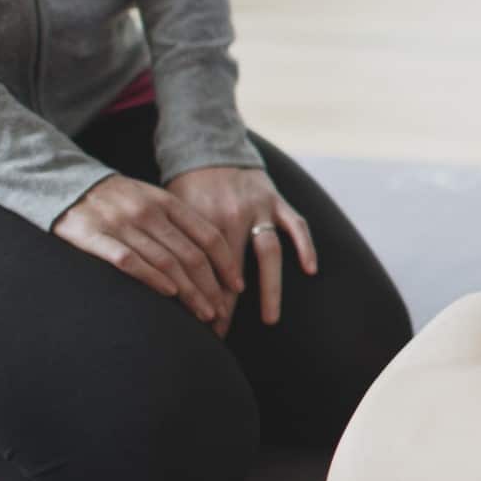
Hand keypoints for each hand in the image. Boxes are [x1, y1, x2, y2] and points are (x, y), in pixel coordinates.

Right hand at [53, 175, 242, 332]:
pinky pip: (129, 261)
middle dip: (210, 287)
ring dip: (189, 292)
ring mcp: (121, 224)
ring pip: (166, 262)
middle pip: (190, 254)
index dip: (226, 263)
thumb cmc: (116, 200)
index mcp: (166, 202)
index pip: (208, 235)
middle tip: (222, 312)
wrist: (62, 182)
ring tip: (204, 314)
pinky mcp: (94, 237)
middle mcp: (147, 212)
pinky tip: (169, 295)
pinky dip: (152, 278)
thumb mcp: (151, 201)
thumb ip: (178, 224)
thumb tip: (210, 260)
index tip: (237, 287)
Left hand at [166, 166, 317, 327]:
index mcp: (203, 219)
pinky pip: (297, 224)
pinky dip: (305, 246)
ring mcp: (259, 207)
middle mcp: (232, 214)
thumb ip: (177, 244)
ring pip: (268, 253)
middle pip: (232, 269)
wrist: (208, 146)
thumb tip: (170, 288)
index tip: (200, 329)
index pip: (204, 270)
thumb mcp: (173, 211)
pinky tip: (310, 269)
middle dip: (227, 305)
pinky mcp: (277, 198)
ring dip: (269, 288)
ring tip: (269, 319)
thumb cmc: (186, 185)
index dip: (203, 300)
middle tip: (223, 334)